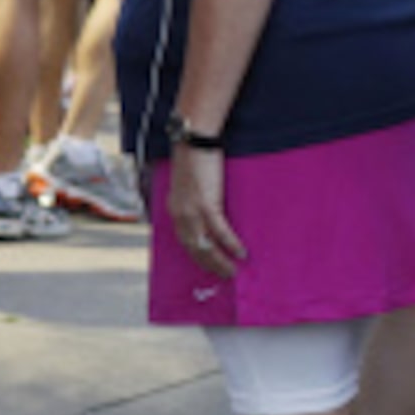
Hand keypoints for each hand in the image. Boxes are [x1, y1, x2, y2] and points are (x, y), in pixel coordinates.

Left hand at [167, 143, 244, 278]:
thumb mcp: (187, 182)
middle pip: (193, 247)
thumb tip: (206, 210)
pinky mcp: (206, 204)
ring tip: (232, 271)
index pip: (183, 240)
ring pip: (205, 244)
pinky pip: (220, 231)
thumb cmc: (194, 157)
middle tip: (224, 274)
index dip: (196, 255)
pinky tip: (241, 253)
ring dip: (219, 260)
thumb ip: (191, 198)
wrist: (194, 140)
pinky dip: (230, 244)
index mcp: (174, 208)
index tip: (208, 265)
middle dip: (209, 264)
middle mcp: (179, 213)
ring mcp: (191, 210)